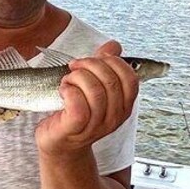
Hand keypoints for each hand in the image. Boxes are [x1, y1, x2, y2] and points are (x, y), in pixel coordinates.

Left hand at [36, 40, 138, 158]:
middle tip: (75, 66)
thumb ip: (104, 65)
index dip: (113, 62)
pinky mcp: (75, 128)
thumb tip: (113, 46)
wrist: (58, 143)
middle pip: (111, 81)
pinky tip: (63, 90)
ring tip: (68, 80)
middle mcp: (114, 117)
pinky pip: (78, 105)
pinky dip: (69, 90)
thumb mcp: (93, 85)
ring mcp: (96, 125)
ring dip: (77, 77)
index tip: (96, 57)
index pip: (130, 78)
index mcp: (123, 106)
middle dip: (90, 64)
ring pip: (95, 91)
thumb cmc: (75, 111)